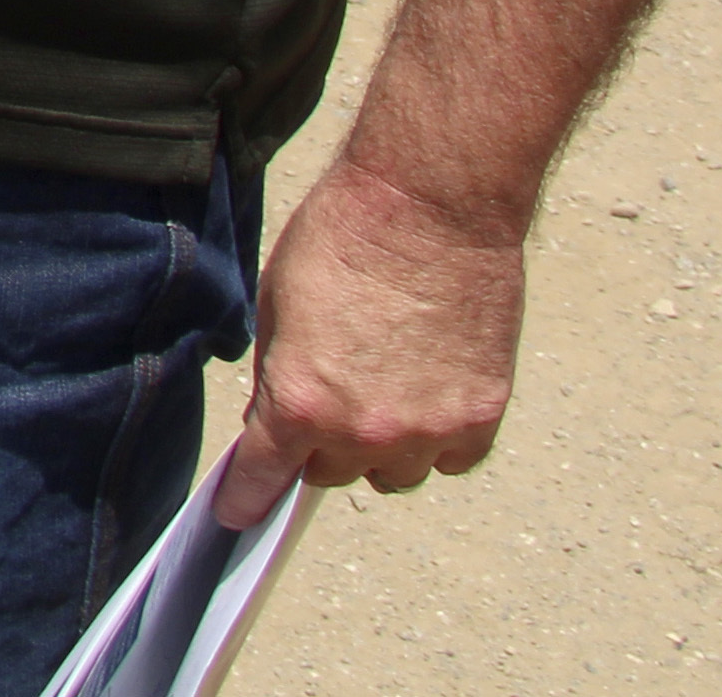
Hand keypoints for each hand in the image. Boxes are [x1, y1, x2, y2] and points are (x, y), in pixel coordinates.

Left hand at [212, 156, 525, 521]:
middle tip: (327, 400)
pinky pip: (453, 458)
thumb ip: (278, 373)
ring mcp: (429, 429)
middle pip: (331, 473)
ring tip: (382, 390)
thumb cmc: (341, 237)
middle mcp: (366, 431)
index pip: (266, 476)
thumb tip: (277, 416)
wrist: (430, 205)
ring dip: (381, 447)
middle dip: (319, 446)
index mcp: (303, 403)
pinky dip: (438, 440)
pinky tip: (429, 395)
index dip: (249, 497)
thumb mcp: (278, 305)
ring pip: (395, 473)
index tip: (239, 515)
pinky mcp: (482, 414)